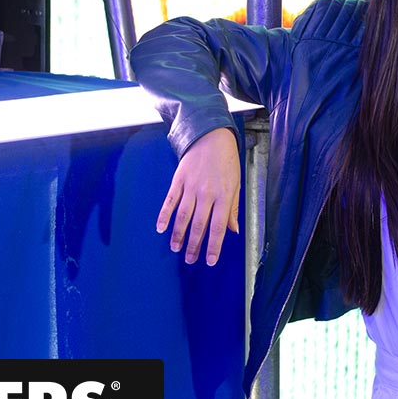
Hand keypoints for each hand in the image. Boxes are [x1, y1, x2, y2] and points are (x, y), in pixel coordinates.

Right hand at [156, 127, 240, 264]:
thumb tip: (233, 231)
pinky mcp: (178, 180)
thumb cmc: (227, 161)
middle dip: (194, 245)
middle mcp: (207, 194)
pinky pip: (170, 201)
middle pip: (198, 225)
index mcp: (224, 196)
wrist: (211, 137)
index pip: (218, 228)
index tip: (210, 261)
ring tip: (176, 248)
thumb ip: (233, 209)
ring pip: (183, 216)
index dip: (213, 246)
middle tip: (190, 260)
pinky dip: (164, 216)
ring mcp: (191, 187)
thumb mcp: (236, 184)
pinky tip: (160, 228)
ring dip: (178, 235)